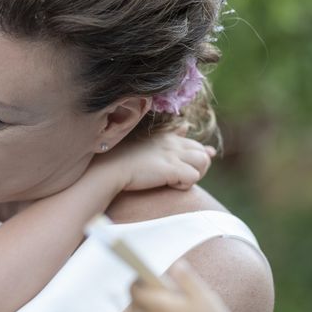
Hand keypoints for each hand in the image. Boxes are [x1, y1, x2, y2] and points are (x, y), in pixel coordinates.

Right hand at [93, 127, 215, 192]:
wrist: (108, 169)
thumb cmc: (120, 160)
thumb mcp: (143, 145)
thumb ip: (165, 137)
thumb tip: (187, 126)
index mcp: (165, 137)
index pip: (193, 143)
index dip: (200, 154)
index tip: (204, 158)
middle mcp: (171, 142)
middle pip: (202, 153)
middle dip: (198, 168)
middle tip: (180, 178)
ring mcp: (172, 154)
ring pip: (203, 162)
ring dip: (195, 175)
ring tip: (177, 181)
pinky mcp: (171, 168)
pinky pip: (192, 177)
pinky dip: (184, 185)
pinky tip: (169, 186)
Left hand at [130, 260, 251, 311]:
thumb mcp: (204, 296)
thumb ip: (186, 278)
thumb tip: (176, 265)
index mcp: (160, 307)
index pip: (135, 290)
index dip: (138, 279)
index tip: (145, 272)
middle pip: (134, 303)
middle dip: (140, 292)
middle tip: (152, 285)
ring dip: (142, 306)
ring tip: (157, 299)